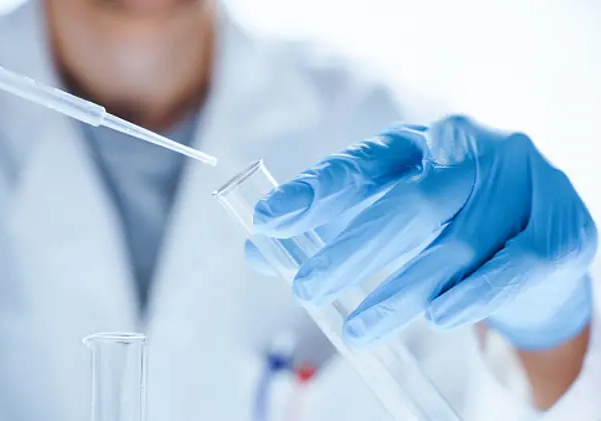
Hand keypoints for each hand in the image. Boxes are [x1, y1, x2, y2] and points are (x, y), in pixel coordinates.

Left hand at [247, 116, 596, 350]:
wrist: (534, 233)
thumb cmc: (445, 222)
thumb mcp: (385, 214)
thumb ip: (328, 228)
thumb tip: (259, 250)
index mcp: (421, 145)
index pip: (363, 165)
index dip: (315, 192)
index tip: (268, 221)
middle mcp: (471, 154)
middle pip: (410, 203)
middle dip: (353, 251)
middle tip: (305, 288)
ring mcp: (522, 184)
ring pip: (458, 243)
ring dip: (404, 290)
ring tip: (357, 327)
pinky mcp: (561, 226)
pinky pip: (515, 264)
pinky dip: (474, 292)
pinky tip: (437, 316)